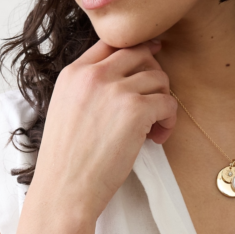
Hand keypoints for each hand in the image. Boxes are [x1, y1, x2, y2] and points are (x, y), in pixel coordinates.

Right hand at [30, 40, 177, 219]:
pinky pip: (168, 102)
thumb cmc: (66, 160)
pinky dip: (169, 119)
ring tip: (156, 127)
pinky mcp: (136, 110)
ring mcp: (115, 90)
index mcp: (74, 73)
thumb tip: (122, 80)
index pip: (111, 43)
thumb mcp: (65, 109)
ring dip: (163, 100)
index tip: (150, 58)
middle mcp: (94, 75)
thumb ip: (88, 88)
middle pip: (139, 53)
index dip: (135, 50)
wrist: (64, 190)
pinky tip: (158, 137)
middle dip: (154, 73)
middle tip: (155, 99)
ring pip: (158, 77)